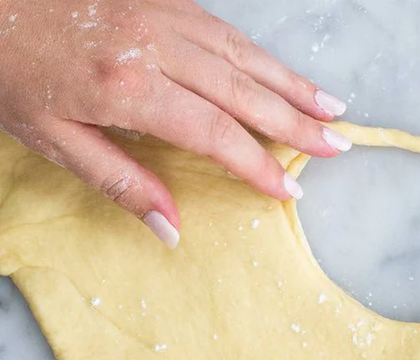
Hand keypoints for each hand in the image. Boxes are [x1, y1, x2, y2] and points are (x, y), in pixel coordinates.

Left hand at [0, 0, 351, 245]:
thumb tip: (172, 230)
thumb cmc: (6, 68)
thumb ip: (119, 183)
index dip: (258, 165)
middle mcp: (153, 43)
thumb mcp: (51, 139)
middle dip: (296, 121)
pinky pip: (221, 27)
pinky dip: (258, 53)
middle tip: (339, 146)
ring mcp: (157, 11)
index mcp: (127, 87)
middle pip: (242, 89)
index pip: (215, 133)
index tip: (291, 191)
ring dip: (290, 82)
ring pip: (241, 52)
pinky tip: (279, 72)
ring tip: (332, 108)